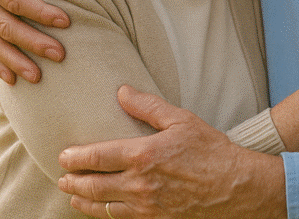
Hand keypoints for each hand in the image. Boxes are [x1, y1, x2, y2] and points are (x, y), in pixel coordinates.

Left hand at [59, 85, 285, 218]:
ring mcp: (146, 207)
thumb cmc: (211, 150)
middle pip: (93, 185)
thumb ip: (148, 106)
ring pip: (103, 207)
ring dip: (84, 201)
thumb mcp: (181, 119)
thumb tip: (122, 92)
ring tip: (74, 196)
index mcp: (143, 155)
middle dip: (73, 181)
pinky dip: (105, 215)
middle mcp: (139, 184)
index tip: (63, 156)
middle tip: (62, 177)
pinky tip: (102, 210)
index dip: (75, 157)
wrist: (236, 187)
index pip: (97, 157)